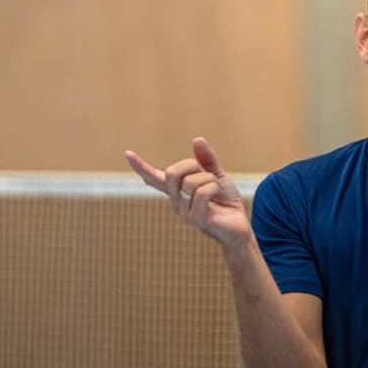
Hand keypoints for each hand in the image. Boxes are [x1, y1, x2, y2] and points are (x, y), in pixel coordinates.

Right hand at [124, 137, 251, 245]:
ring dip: (210, 180)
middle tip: (208, 175)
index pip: (155, 178)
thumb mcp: (217, 175)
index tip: (127, 154)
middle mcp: (176, 202)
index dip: (141, 167)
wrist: (240, 227)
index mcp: (177, 191)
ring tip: (217, 192)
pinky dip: (215, 188)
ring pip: (191, 182)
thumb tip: (196, 139)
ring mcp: (184, 213)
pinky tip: (220, 198)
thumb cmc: (226, 202)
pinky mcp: (196, 219)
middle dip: (192, 165)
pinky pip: (202, 193)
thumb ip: (206, 159)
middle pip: (172, 172)